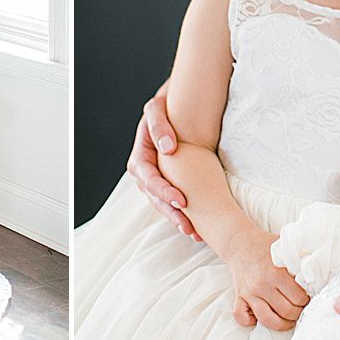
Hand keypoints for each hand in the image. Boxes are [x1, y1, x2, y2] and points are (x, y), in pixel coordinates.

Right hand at [126, 91, 199, 238]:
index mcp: (140, 158)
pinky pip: (177, 202)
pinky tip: (200, 226)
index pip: (149, 180)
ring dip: (180, 220)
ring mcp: (159, 181)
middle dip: (173, 215)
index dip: (163, 192)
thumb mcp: (156, 108)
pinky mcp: (173, 183)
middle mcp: (147, 173)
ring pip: (166, 205)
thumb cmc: (166, 106)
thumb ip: (158, 125)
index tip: (181, 201)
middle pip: (156, 199)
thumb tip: (167, 148)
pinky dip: (188, 213)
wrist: (177, 106)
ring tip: (196, 232)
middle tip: (190, 227)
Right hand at [227, 229, 310, 330]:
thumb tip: (320, 272)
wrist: (239, 242)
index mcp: (276, 272)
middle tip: (299, 308)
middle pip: (286, 312)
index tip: (307, 298)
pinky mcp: (239, 296)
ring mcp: (249, 292)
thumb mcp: (286, 247)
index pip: (298, 298)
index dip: (306, 300)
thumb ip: (301, 259)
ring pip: (267, 320)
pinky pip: (241, 317)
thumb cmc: (266, 245)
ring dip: (280, 323)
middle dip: (297, 313)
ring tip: (287, 318)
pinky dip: (250, 321)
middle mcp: (262, 284)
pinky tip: (258, 316)